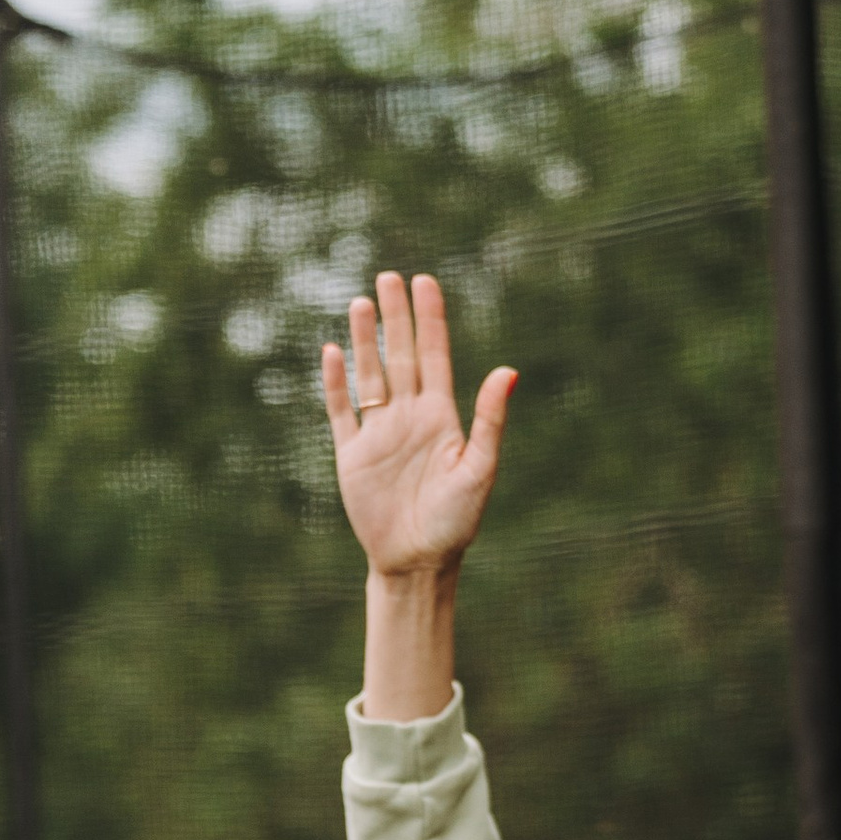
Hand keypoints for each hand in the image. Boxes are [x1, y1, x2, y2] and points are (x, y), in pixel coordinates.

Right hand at [322, 272, 514, 580]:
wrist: (418, 562)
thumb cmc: (456, 521)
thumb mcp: (480, 468)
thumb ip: (489, 419)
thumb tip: (508, 371)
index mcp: (441, 416)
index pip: (434, 355)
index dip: (429, 319)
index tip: (424, 282)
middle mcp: (409, 417)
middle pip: (400, 355)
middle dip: (395, 316)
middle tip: (388, 277)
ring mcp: (379, 433)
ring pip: (370, 375)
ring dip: (364, 340)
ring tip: (360, 303)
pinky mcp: (352, 455)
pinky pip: (341, 411)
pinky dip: (335, 383)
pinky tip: (332, 352)